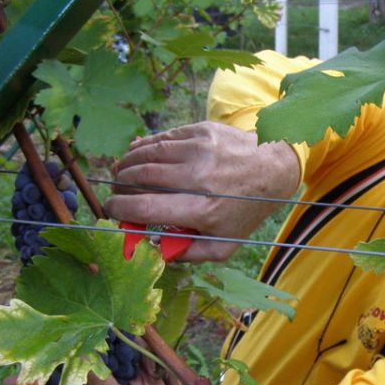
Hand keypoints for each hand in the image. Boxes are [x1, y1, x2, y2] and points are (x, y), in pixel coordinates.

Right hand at [104, 122, 300, 261]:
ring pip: (148, 154)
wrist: (273, 168)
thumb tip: (154, 251)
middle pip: (142, 177)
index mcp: (204, 210)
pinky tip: (136, 155)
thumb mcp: (225, 244)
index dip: (121, 208)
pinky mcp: (202, 131)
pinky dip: (144, 147)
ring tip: (121, 173)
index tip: (110, 210)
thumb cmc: (245, 210)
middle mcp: (201, 178)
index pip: (148, 207)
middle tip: (116, 192)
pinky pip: (162, 138)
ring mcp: (201, 150)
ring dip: (127, 164)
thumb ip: (189, 253)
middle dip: (120, 186)